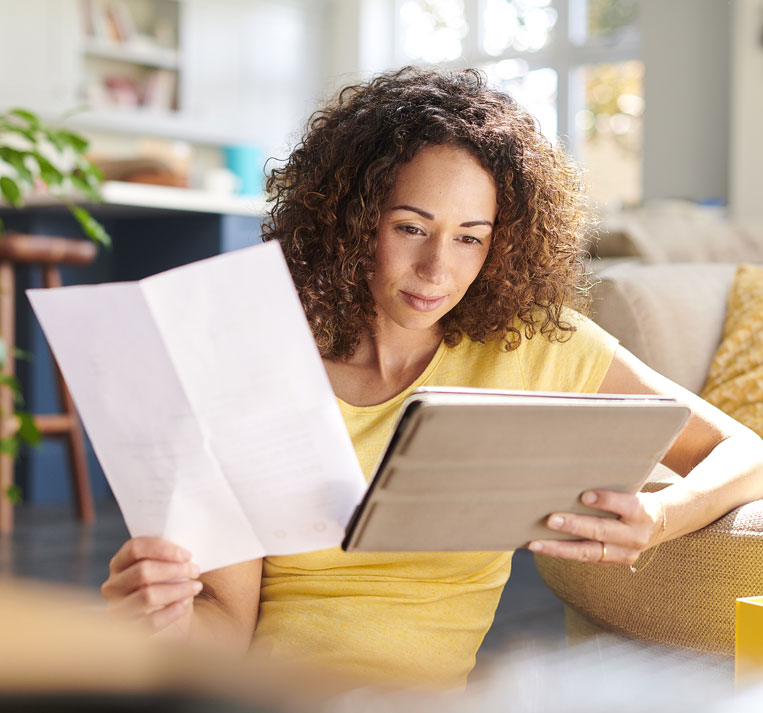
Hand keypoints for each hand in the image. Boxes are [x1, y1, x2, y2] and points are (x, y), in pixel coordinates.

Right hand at [101, 537, 201, 638]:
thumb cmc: (168, 585)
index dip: (162, 548)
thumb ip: (169, 556)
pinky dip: (171, 612)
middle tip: (195, 570)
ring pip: (147, 596)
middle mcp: (113, 585)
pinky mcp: (127, 630)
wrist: (169, 619)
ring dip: (177, 589)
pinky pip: (151, 621)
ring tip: (195, 587)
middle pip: (143, 571)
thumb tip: (185, 552)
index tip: (187, 555)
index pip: (135, 548)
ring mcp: (117, 609)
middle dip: (174, 569)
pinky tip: (184, 604)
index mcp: (120, 563)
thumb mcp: (165, 567)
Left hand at [527, 490, 664, 565]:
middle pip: (602, 531)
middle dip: (575, 526)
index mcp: (641, 512)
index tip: (584, 496)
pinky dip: (560, 553)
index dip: (606, 501)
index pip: (625, 505)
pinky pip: (583, 559)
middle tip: (550, 519)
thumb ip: (611, 485)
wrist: (656, 525)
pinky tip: (540, 547)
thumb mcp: (630, 489)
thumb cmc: (632, 499)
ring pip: (589, 552)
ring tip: (535, 543)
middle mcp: (634, 536)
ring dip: (559, 548)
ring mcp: (623, 554)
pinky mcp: (611, 563)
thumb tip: (575, 471)